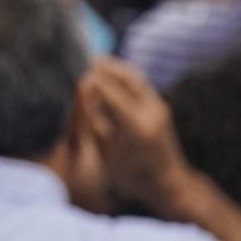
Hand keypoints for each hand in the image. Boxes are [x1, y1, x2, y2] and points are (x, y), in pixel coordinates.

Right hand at [78, 58, 190, 211]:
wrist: (167, 182)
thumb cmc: (130, 176)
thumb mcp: (105, 153)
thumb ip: (93, 123)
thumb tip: (78, 95)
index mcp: (136, 126)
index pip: (110, 91)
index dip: (90, 78)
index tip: (72, 70)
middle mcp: (151, 112)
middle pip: (125, 76)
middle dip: (103, 65)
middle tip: (81, 57)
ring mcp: (158, 107)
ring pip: (134, 76)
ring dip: (114, 66)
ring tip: (93, 61)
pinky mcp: (160, 106)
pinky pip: (139, 84)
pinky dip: (122, 76)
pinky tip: (107, 75)